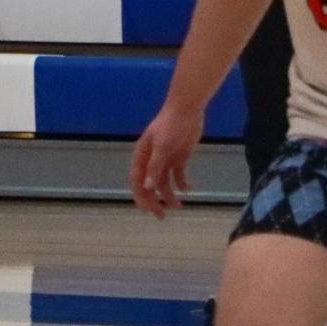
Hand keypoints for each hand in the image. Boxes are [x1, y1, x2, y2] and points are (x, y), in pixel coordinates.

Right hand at [129, 103, 202, 219]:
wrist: (187, 108)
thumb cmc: (171, 124)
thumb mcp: (162, 146)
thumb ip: (155, 167)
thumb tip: (147, 188)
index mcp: (142, 157)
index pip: (137, 182)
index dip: (141, 198)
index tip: (150, 211)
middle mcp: (151, 161)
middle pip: (149, 186)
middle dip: (155, 202)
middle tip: (163, 216)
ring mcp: (165, 160)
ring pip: (164, 184)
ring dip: (170, 196)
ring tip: (180, 207)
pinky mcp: (179, 158)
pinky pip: (178, 176)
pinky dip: (183, 184)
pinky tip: (190, 189)